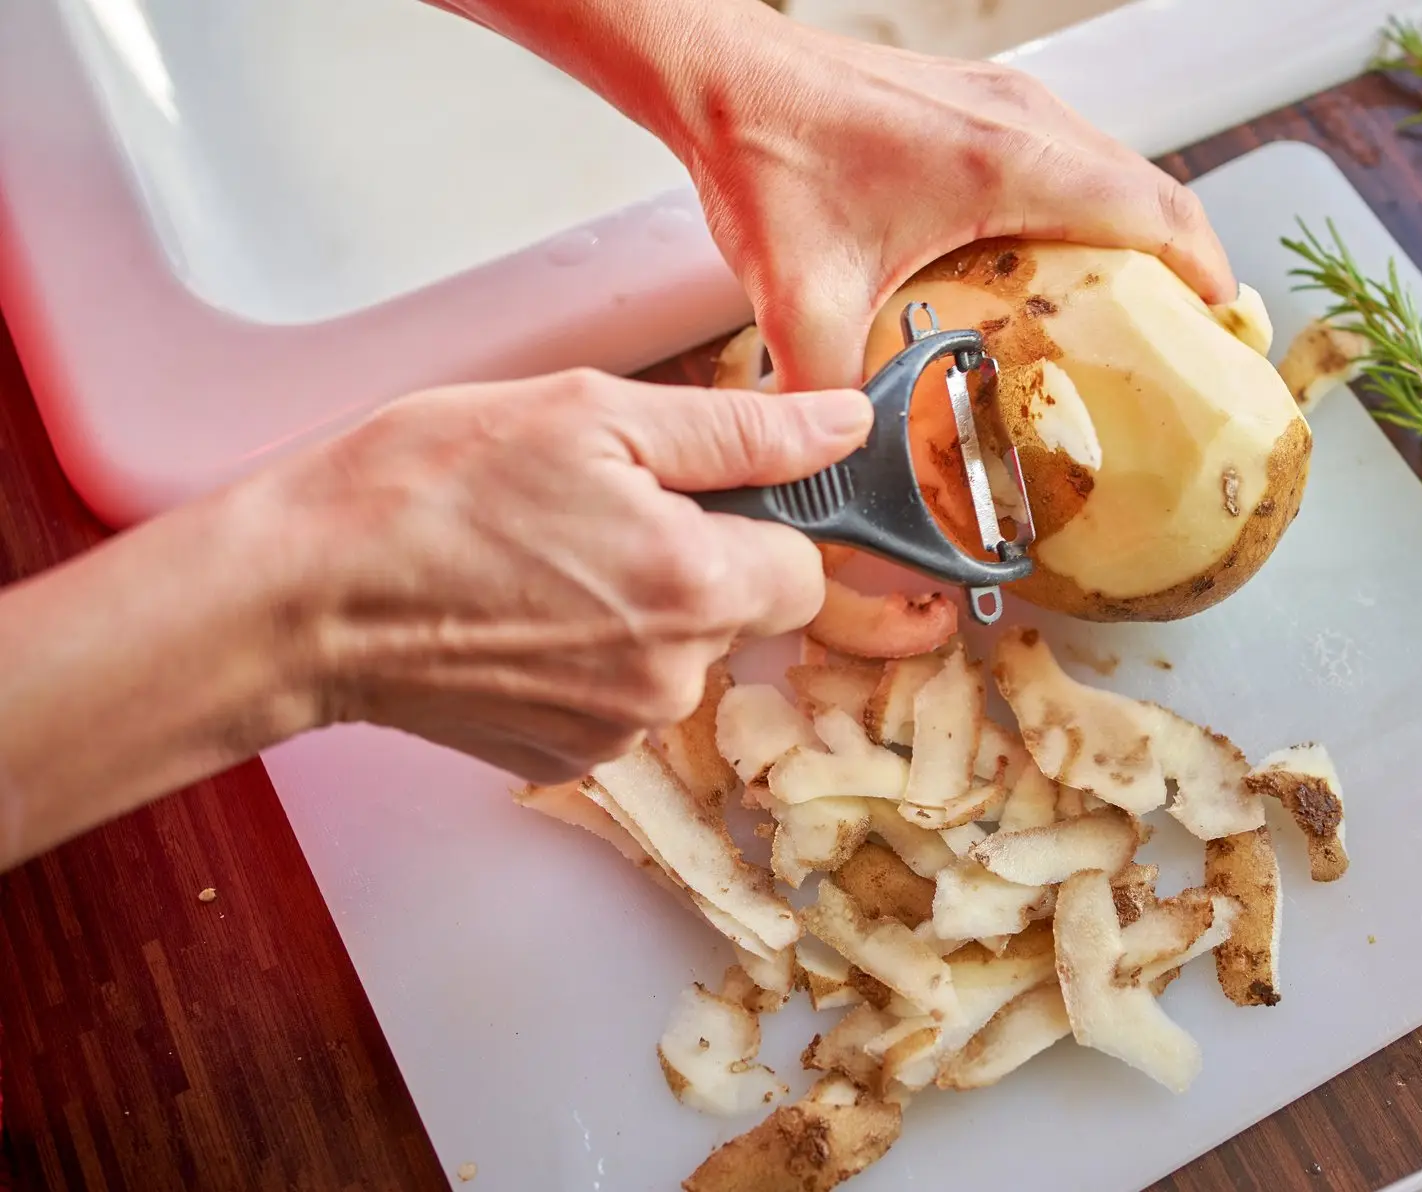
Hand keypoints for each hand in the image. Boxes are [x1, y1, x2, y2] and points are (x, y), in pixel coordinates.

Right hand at [260, 369, 871, 780]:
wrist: (299, 597)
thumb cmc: (426, 489)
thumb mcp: (591, 414)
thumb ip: (741, 429)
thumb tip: (843, 426)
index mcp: (698, 587)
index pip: (805, 568)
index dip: (757, 521)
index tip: (690, 493)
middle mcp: (673, 678)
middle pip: (741, 613)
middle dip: (691, 560)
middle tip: (589, 513)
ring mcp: (618, 731)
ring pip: (678, 656)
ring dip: (635, 610)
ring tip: (537, 561)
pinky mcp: (566, 760)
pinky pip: (620, 698)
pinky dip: (585, 657)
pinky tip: (515, 615)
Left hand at [429, 0, 1235, 392]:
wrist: (719, 71)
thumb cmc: (765, 152)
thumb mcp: (796, 294)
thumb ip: (822, 392)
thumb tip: (835, 472)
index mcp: (1007, 164)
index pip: (1156, 211)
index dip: (1206, 274)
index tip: (1225, 333)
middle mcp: (1024, 122)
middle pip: (1151, 191)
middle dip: (1183, 265)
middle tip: (1187, 340)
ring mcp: (1006, 101)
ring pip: (1114, 169)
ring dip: (1138, 233)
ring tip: (1136, 310)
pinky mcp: (980, 99)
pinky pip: (1072, 154)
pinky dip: (1093, 205)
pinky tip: (1058, 261)